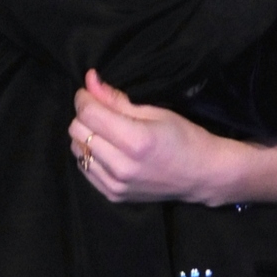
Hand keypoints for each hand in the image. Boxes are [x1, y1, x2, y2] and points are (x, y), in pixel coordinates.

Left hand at [69, 70, 229, 204]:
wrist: (200, 174)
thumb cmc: (183, 137)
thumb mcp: (154, 111)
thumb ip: (117, 99)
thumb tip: (90, 80)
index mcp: (135, 141)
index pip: (89, 114)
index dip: (84, 97)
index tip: (90, 90)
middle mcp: (121, 167)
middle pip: (77, 132)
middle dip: (85, 115)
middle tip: (102, 109)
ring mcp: (115, 185)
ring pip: (76, 150)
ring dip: (86, 135)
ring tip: (107, 130)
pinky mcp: (113, 196)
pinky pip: (84, 168)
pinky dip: (90, 153)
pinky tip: (108, 148)